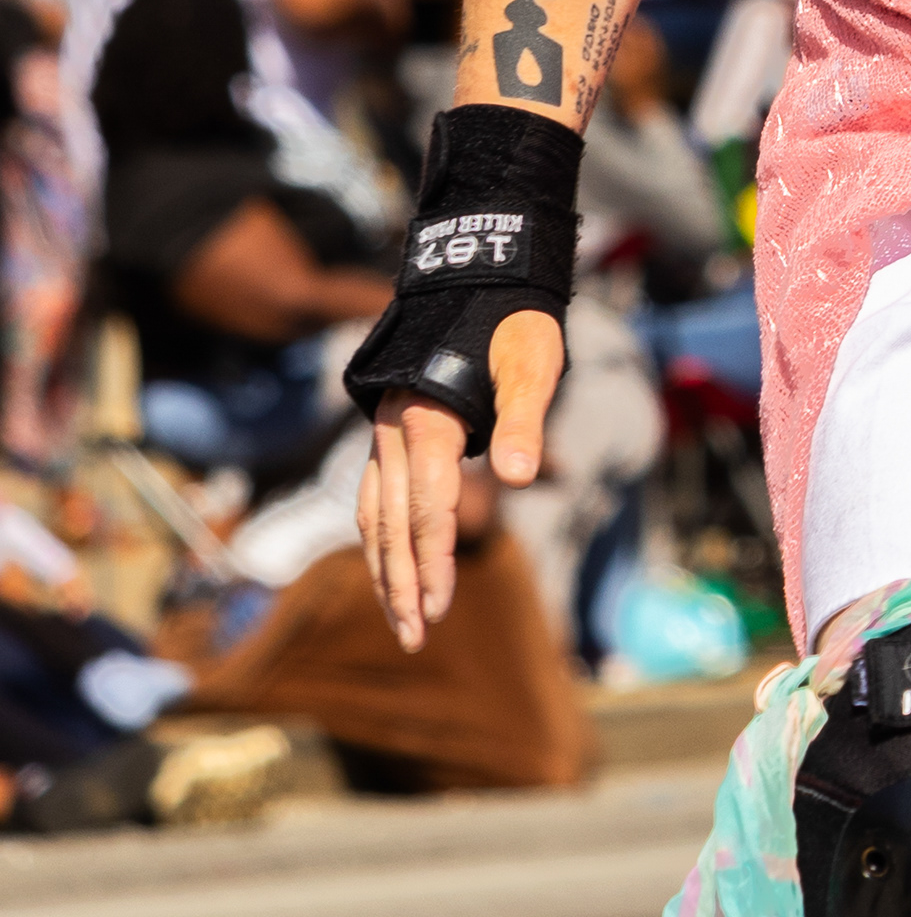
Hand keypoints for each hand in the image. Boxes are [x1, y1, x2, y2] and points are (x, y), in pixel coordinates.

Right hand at [354, 308, 562, 650]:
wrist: (477, 278)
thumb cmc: (514, 322)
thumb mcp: (532, 363)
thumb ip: (525, 420)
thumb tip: (523, 478)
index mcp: (426, 419)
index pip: (427, 507)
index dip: (433, 560)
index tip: (439, 608)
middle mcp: (393, 431)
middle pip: (391, 523)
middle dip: (401, 582)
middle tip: (414, 637)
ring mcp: (383, 434)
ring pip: (373, 514)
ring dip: (384, 568)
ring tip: (401, 617)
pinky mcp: (388, 434)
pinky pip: (374, 497)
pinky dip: (380, 537)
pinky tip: (391, 566)